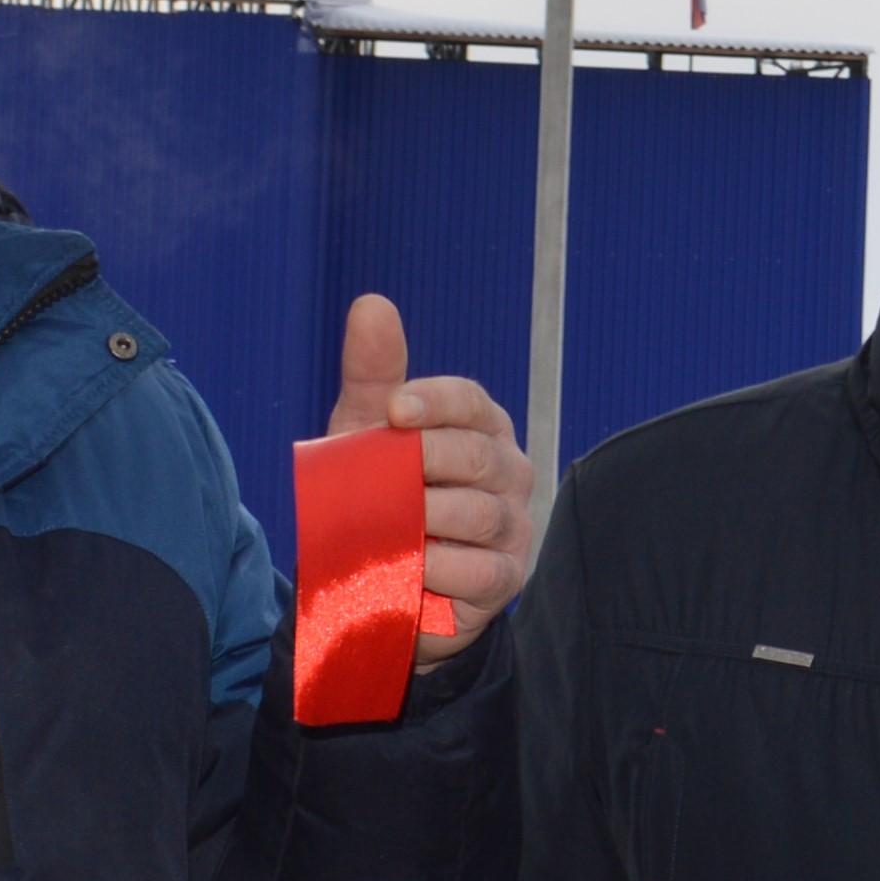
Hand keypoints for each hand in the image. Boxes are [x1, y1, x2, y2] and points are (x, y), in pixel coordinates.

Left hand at [329, 295, 539, 623]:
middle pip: (475, 454)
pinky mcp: (506, 577)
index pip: (470, 401)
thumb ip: (374, 372)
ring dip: (424, 519)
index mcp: (480, 426)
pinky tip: (411, 566)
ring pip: (478, 512)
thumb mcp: (367, 431)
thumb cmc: (379, 490)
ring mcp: (513, 524)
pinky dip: (439, 567)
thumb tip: (372, 303)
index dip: (435, 401)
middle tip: (376, 480)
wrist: (375, 576)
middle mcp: (508, 470)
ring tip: (383, 527)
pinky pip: (480, 569)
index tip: (393, 410)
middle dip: (422, 463)